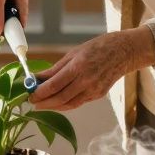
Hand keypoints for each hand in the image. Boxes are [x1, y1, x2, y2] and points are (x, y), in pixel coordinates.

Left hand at [29, 27, 154, 111]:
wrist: (124, 52)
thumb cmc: (98, 48)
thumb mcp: (73, 53)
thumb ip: (55, 68)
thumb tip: (38, 77)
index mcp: (78, 66)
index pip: (54, 85)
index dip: (40, 92)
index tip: (30, 94)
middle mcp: (86, 80)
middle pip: (60, 98)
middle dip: (44, 102)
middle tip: (33, 102)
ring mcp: (94, 90)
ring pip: (69, 104)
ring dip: (53, 106)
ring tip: (42, 104)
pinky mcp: (98, 95)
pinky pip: (78, 103)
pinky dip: (65, 104)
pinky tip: (57, 102)